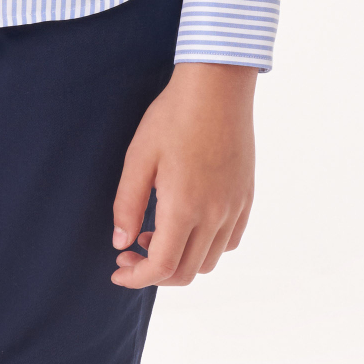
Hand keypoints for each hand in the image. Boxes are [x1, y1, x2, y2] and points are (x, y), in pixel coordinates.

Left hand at [110, 61, 256, 287]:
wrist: (217, 86)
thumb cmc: (173, 116)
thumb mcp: (139, 157)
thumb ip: (128, 204)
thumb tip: (121, 242)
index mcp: (184, 207)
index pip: (163, 267)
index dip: (137, 277)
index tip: (118, 270)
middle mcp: (215, 215)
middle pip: (186, 272)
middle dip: (154, 272)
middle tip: (131, 250)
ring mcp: (235, 207)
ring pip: (209, 260)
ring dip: (181, 260)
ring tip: (156, 233)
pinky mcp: (246, 196)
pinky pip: (230, 240)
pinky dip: (207, 246)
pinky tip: (189, 223)